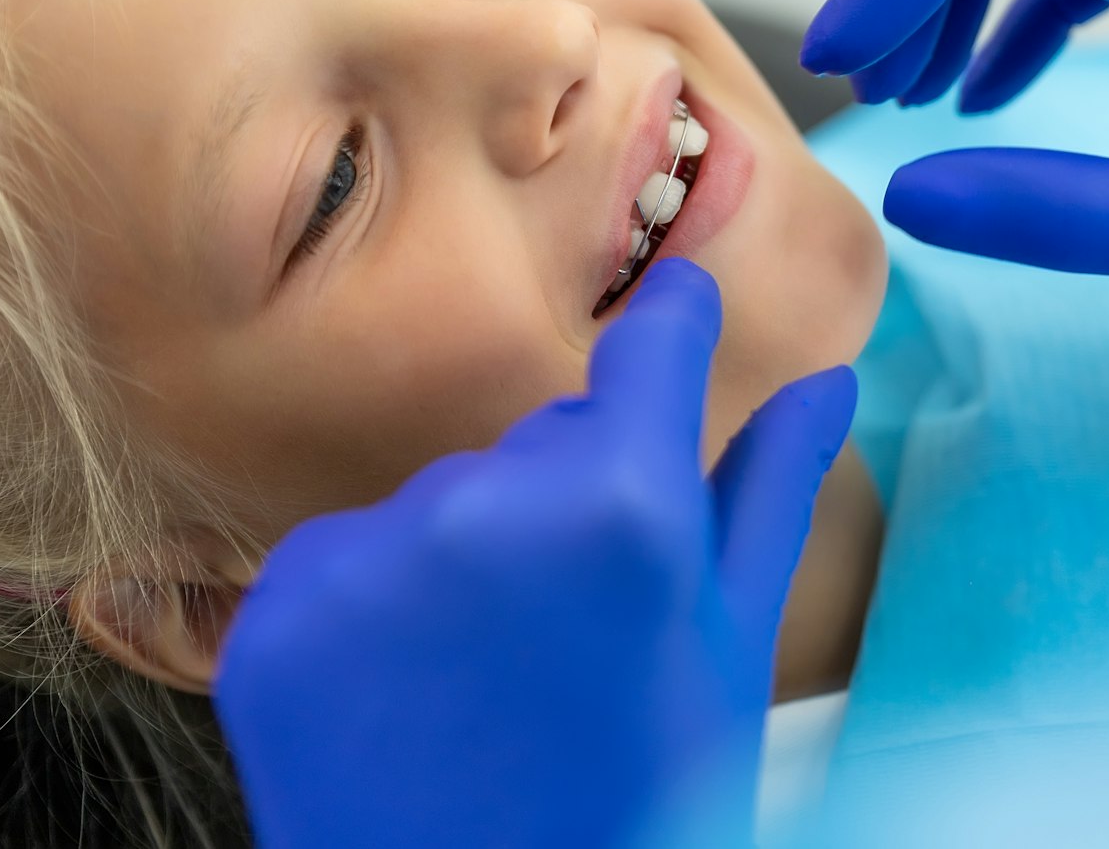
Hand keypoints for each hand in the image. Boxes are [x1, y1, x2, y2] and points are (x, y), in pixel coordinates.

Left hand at [212, 258, 857, 848]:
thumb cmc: (644, 798)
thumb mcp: (731, 651)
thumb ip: (773, 494)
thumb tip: (833, 378)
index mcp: (626, 502)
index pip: (653, 338)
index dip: (674, 322)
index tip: (678, 311)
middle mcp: (487, 499)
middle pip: (545, 434)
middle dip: (571, 496)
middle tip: (584, 624)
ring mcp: (368, 554)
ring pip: (445, 497)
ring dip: (470, 559)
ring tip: (494, 677)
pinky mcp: (275, 610)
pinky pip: (345, 556)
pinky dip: (374, 609)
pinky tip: (411, 696)